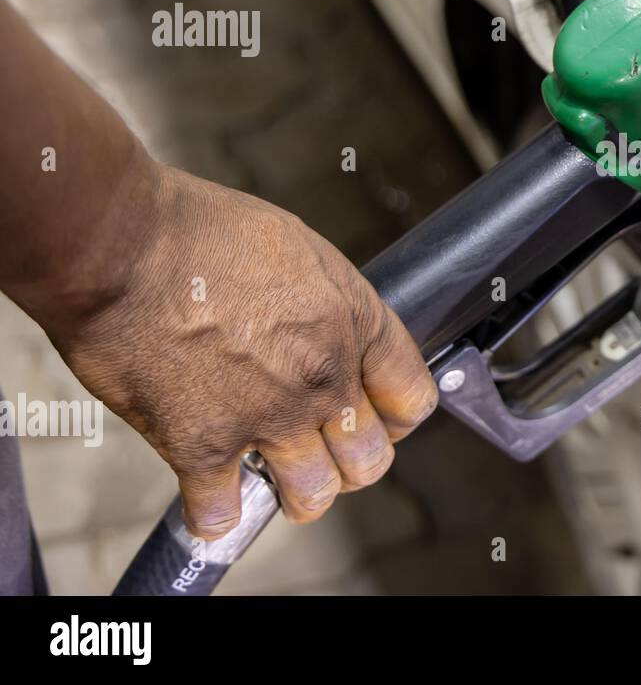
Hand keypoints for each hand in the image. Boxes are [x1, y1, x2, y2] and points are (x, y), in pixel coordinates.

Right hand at [44, 162, 437, 538]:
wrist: (123, 244)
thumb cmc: (201, 231)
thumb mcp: (302, 249)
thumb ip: (331, 307)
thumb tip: (334, 338)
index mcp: (354, 324)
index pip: (413, 398)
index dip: (397, 417)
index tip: (379, 419)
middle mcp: (324, 378)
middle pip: (370, 460)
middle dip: (350, 462)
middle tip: (323, 451)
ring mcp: (268, 417)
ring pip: (313, 494)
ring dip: (295, 492)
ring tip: (273, 476)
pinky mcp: (203, 446)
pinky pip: (223, 513)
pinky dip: (216, 514)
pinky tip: (212, 497)